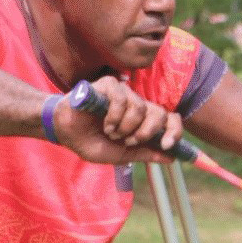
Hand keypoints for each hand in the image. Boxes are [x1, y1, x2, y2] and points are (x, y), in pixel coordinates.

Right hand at [54, 75, 182, 163]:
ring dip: (125, 126)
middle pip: (159, 113)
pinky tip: (105, 123)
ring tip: (110, 131)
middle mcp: (137, 105)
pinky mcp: (110, 84)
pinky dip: (114, 116)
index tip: (167, 145)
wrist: (67, 134)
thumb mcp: (122, 154)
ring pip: (140, 107)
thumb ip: (145, 153)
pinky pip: (122, 98)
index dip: (174, 132)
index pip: (170, 119)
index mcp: (144, 121)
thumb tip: (172, 157)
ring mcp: (124, 93)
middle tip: (128, 140)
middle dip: (146, 132)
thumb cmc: (92, 142)